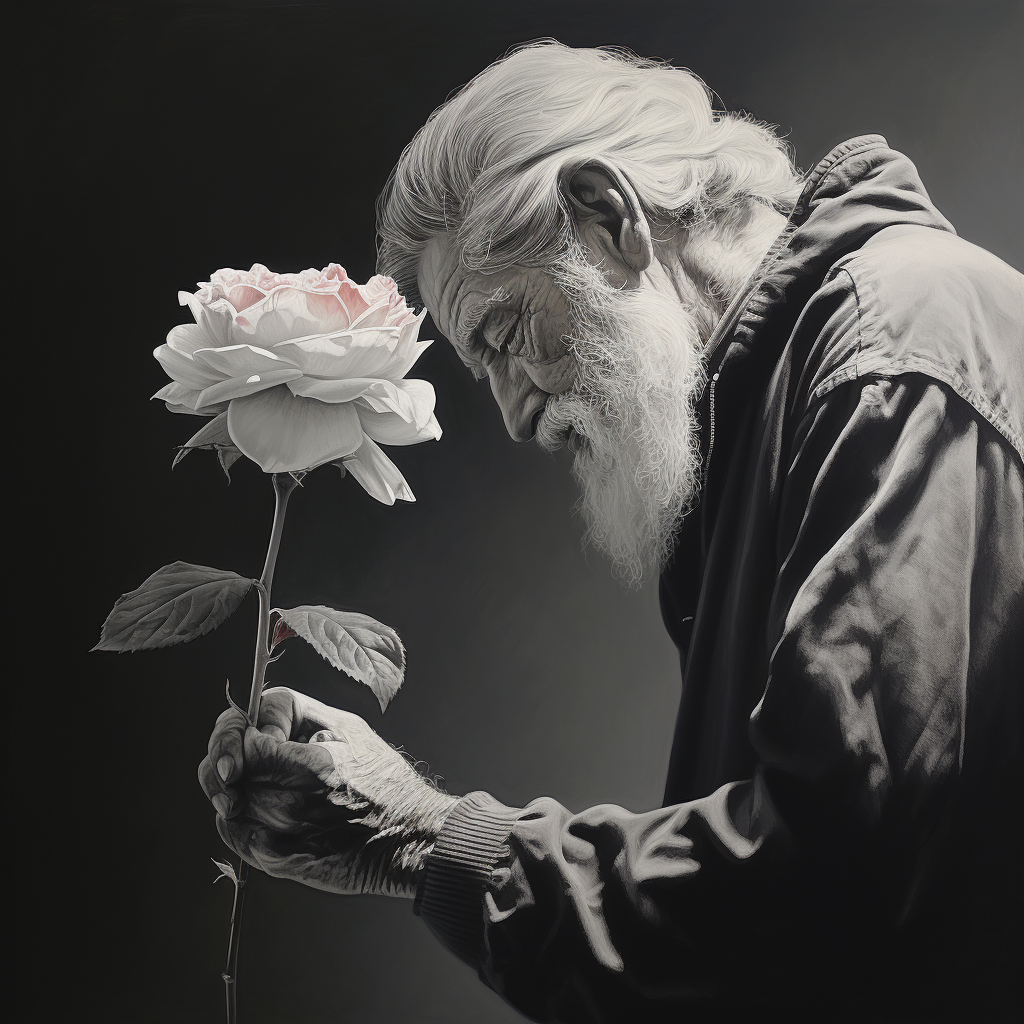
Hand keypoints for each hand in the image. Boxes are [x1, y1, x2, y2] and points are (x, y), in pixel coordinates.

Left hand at [198, 686, 457, 896]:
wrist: (405, 837)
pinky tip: (265, 807)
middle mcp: (294, 806)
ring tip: (268, 781)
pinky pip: (233, 834)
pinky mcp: (276, 862)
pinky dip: (238, 817)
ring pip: (227, 806)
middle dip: (230, 762)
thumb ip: (292, 714)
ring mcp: (282, 838)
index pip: (244, 746)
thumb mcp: (347, 726)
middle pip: (225, 778)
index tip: (257, 736)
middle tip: (246, 756)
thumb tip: (248, 724)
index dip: (240, 736)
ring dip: (237, 790)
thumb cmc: (381, 780)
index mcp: (314, 768)